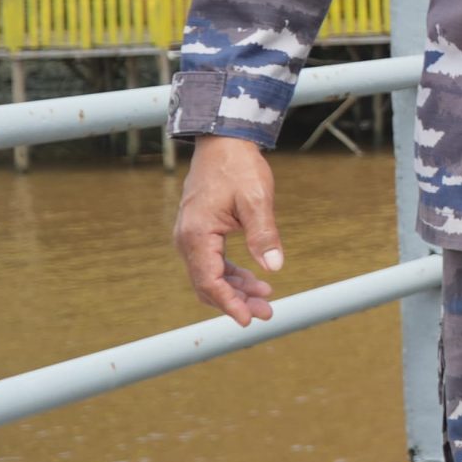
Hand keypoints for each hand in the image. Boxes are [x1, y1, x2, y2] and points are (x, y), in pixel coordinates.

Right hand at [174, 136, 282, 326]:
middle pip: (208, 284)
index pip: (210, 281)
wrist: (223, 141)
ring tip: (266, 299)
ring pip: (210, 275)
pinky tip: (254, 280)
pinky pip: (212, 262)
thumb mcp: (257, 199)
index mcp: (197, 234)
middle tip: (267, 313)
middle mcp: (187, 239)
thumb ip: (264, 234)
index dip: (229, 304)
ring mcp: (190, 236)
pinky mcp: (199, 232)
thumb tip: (274, 267)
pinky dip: (232, 274)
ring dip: (236, 290)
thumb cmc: (239, 167)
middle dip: (236, 302)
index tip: (247, 320)